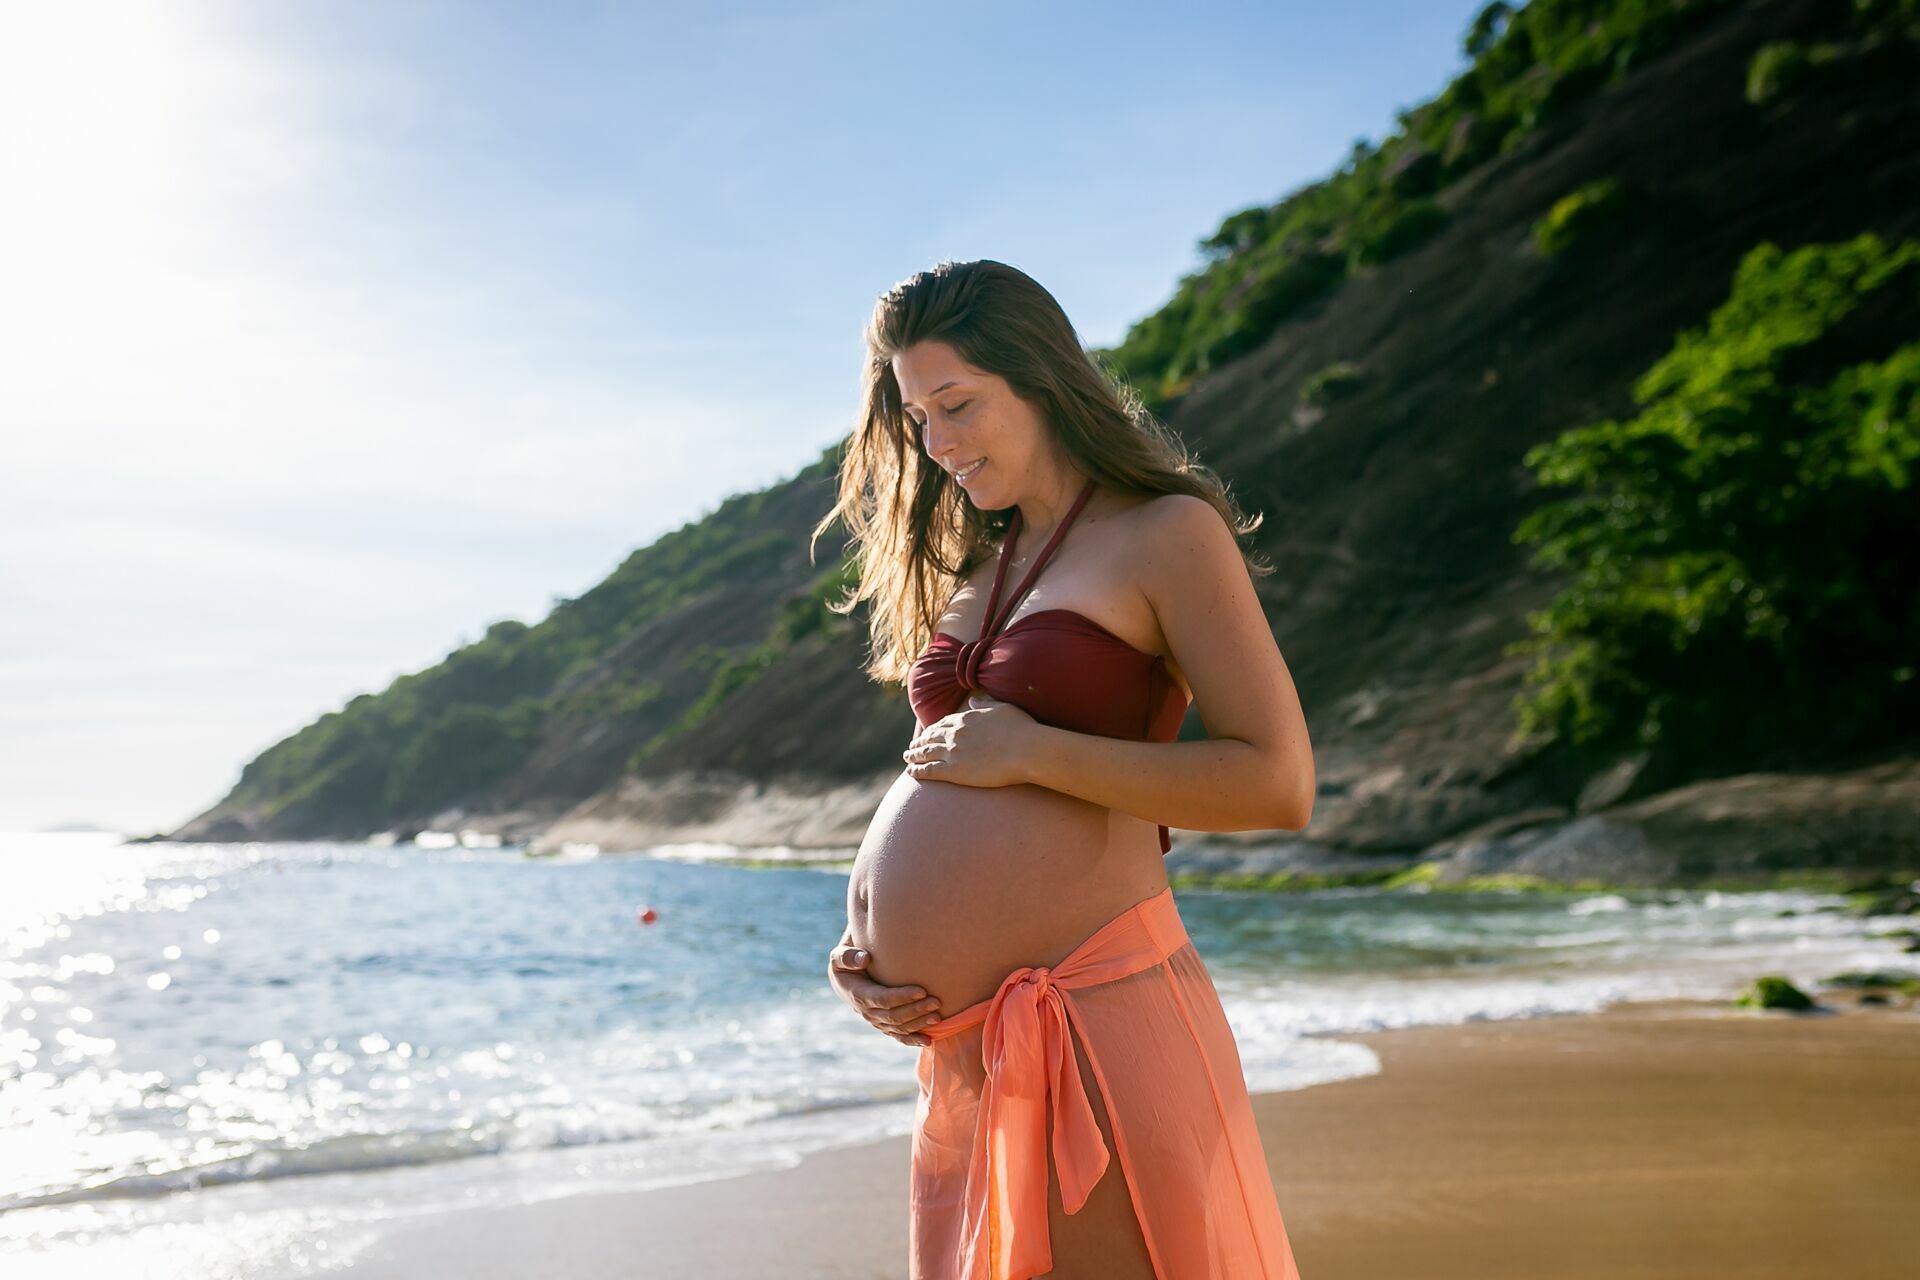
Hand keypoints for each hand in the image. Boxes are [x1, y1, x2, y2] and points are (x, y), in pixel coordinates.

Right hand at [828, 939, 943, 1046]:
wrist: (845, 980)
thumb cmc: (846, 962)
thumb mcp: (839, 957)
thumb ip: (847, 957)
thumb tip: (864, 959)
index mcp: (859, 994)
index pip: (882, 999)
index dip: (901, 997)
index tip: (921, 990)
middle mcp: (867, 1012)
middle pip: (894, 1016)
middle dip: (916, 1010)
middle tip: (936, 1001)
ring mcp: (876, 1021)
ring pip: (898, 1028)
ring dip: (918, 1024)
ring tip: (938, 1016)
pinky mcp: (884, 1025)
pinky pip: (898, 1035)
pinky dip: (912, 1040)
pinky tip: (928, 1041)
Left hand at [901, 694, 1036, 787]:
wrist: (1026, 750)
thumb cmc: (1021, 728)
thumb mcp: (1003, 708)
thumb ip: (985, 704)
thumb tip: (973, 701)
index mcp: (965, 718)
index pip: (943, 723)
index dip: (933, 729)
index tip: (928, 732)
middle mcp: (955, 733)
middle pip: (930, 737)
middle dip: (920, 741)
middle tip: (913, 745)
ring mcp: (952, 752)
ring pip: (925, 753)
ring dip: (913, 754)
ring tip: (907, 757)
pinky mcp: (953, 771)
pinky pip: (929, 770)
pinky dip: (917, 770)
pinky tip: (910, 772)